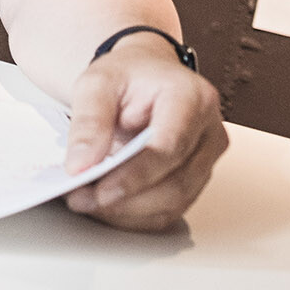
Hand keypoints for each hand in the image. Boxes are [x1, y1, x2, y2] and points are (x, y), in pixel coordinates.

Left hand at [62, 33, 227, 231]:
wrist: (147, 74)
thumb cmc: (128, 76)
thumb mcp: (97, 83)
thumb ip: (89, 121)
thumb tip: (80, 166)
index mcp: (190, 96)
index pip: (170, 146)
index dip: (136, 176)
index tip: (101, 192)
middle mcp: (209, 129)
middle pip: (177, 182)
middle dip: (127, 200)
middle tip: (83, 200)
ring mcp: (207, 157)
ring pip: (176, 202)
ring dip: (129, 212)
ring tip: (89, 203)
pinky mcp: (198, 177)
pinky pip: (171, 208)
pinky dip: (137, 215)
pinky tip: (108, 207)